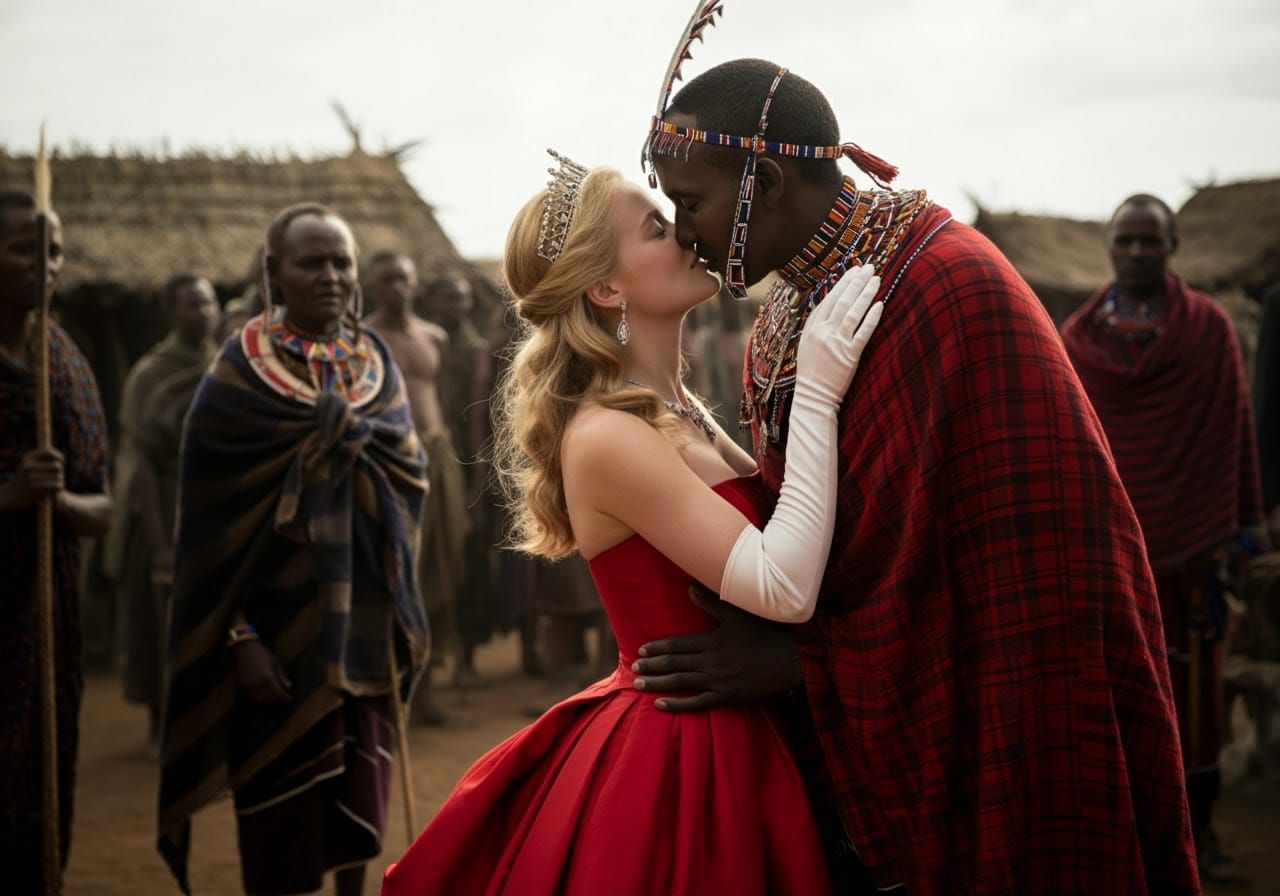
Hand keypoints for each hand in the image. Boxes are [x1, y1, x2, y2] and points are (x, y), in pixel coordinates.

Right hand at [5, 448, 64, 508]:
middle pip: (57, 465)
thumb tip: (62, 458)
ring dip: (60, 480)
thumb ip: (45, 458)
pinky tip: (53, 490)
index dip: (59, 456)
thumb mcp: (31, 464)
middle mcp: (28, 466)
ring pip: (59, 476)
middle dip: (60, 471)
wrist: (15, 494)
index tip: (63, 461)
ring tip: (52, 483)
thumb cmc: (27, 477)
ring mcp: (31, 477)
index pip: (49, 452)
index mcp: (27, 458)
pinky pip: (57, 485)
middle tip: (57, 475)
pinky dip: (58, 488)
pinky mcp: (37, 489)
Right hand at [233, 639, 292, 702]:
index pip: (278, 693)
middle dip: (277, 698)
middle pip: (269, 698)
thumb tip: (289, 687)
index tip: (290, 699)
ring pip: (260, 699)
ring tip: (272, 695)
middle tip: (281, 695)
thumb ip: (281, 676)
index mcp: (268, 677)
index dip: (285, 697)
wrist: (245, 648)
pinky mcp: (243, 685)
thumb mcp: (275, 662)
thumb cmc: (263, 653)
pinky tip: (263, 692)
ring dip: (267, 699)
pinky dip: (258, 697)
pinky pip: (252, 696)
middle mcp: (258, 683)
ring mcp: (249, 685)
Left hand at [631, 585, 802, 711]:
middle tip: (634, 668)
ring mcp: (717, 681)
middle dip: (652, 666)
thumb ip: (711, 603)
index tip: (642, 650)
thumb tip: (688, 587)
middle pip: (674, 664)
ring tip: (639, 684)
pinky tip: (659, 705)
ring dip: (657, 684)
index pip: (677, 645)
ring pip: (680, 683)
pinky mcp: (726, 697)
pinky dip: (677, 705)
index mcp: (711, 641)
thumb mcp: (737, 615)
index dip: (658, 648)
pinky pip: (696, 704)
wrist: (789, 660)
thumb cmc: (763, 634)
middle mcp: (710, 662)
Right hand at [795, 264, 883, 407]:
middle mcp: (823, 332)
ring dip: (865, 294)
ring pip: (853, 312)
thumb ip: (819, 324)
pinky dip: (872, 317)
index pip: (829, 298)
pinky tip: (880, 304)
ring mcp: (836, 344)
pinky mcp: (850, 356)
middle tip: (869, 267)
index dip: (843, 283)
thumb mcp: (808, 343)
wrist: (813, 396)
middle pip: (842, 301)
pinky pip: (863, 332)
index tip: (854, 270)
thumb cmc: (812, 371)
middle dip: (857, 282)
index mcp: (812, 327)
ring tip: (877, 279)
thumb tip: (833, 304)